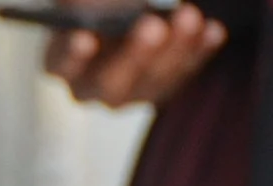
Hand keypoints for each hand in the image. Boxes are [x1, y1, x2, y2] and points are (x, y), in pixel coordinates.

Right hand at [44, 5, 226, 107]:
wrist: (131, 10)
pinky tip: (212, 31)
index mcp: (63, 59)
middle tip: (152, 26)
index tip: (84, 38)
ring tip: (188, 16)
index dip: (71, 55)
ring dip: (174, 50)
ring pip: (151, 83)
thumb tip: (102, 7)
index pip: (60, 64)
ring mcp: (130, 90)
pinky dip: (199, 51)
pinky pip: (183, 73)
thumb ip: (95, 2)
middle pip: (110, 84)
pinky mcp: (162, 85)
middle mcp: (92, 84)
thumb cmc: (107, 2)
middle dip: (134, 55)